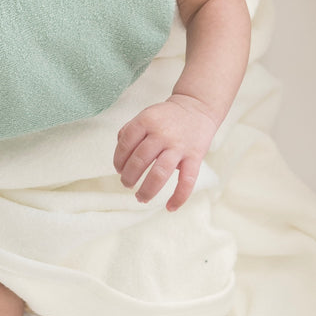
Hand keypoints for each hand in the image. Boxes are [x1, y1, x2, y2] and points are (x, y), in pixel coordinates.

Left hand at [113, 95, 219, 211]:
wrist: (197, 108)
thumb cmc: (166, 117)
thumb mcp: (145, 115)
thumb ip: (129, 131)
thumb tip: (119, 155)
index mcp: (146, 121)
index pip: (125, 144)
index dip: (118, 160)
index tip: (118, 169)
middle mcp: (161, 134)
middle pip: (139, 160)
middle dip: (129, 177)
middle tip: (127, 184)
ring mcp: (178, 146)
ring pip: (159, 173)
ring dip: (147, 190)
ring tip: (141, 197)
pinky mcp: (194, 157)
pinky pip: (187, 181)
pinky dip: (178, 197)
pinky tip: (170, 207)